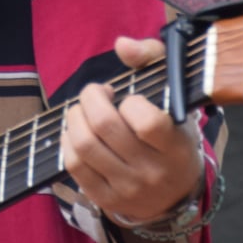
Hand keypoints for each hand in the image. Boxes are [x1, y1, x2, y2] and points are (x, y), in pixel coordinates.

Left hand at [61, 36, 204, 227]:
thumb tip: (122, 44)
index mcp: (175, 145)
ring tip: (83, 111)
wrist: (175, 194)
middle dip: (90, 99)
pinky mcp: (105, 199)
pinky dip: (68, 141)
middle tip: (96, 94)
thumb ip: (152, 59)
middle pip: (104, 127)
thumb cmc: (172, 134)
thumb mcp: (174, 95)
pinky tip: (77, 132)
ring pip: (84, 146)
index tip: (129, 99)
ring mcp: (127, 187)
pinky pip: (74, 166)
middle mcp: (152, 170)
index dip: (130, 102)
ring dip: (74, 118)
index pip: (146, 121)